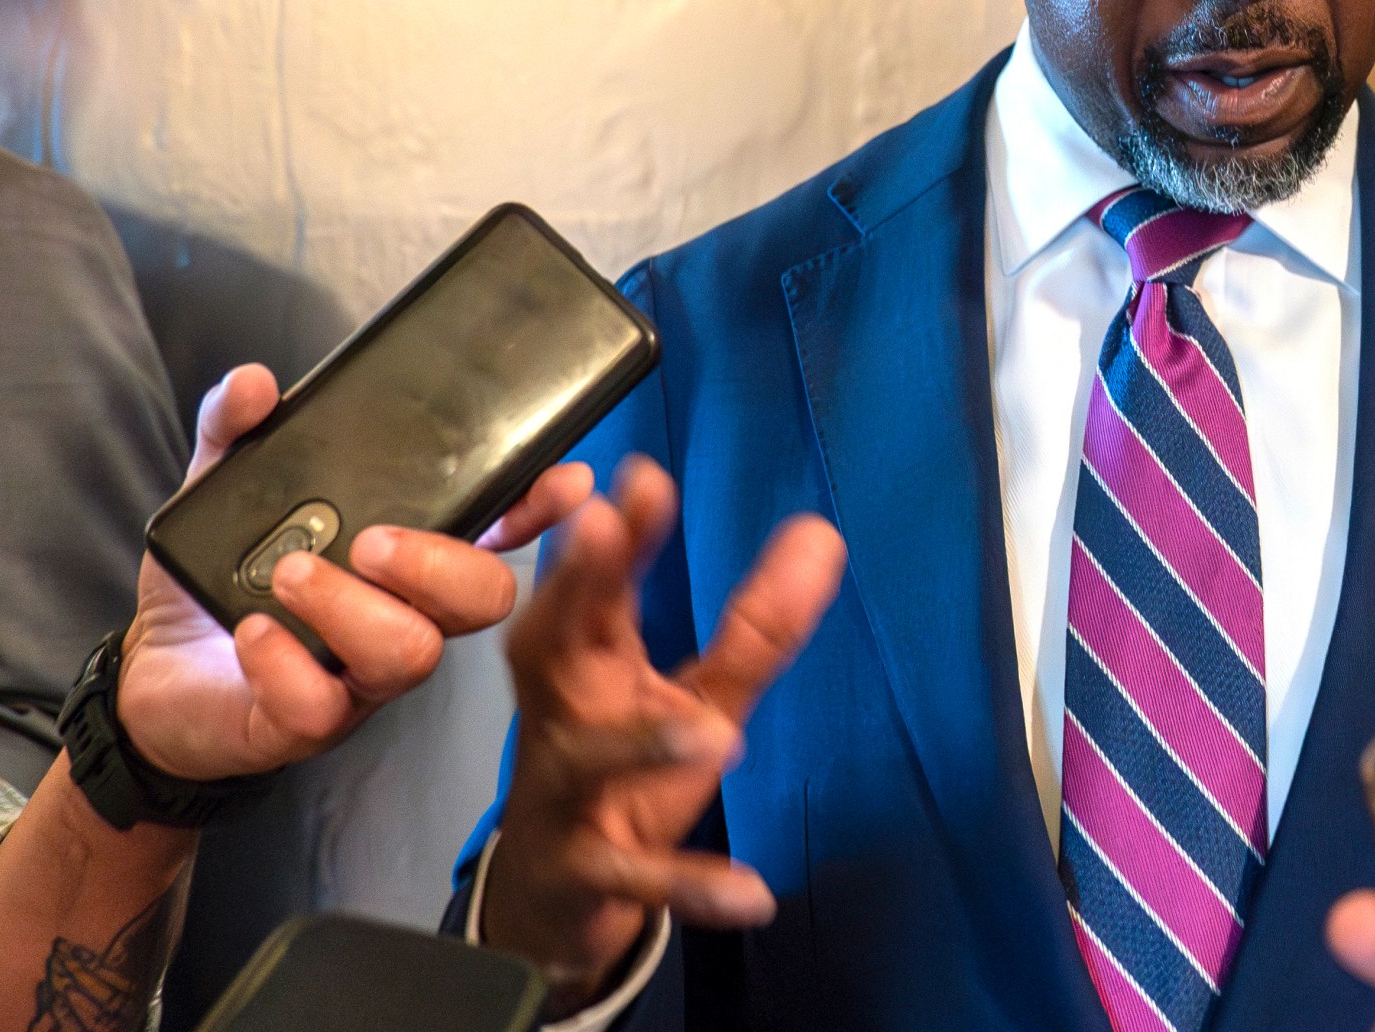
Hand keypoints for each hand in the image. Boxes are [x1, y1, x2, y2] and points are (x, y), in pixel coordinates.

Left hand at [115, 365, 588, 782]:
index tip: (563, 479)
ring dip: (350, 607)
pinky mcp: (308, 723)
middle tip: (370, 542)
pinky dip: (284, 661)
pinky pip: (322, 705)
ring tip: (289, 575)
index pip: (497, 529)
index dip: (537, 508)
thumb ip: (238, 431)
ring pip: (411, 654)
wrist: (145, 678)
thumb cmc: (215, 587)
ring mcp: (362, 676)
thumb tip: (255, 383)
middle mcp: (403, 616)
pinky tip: (251, 632)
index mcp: (405, 558)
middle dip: (441, 565)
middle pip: (485, 600)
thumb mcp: (221, 493)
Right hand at [478, 455, 844, 1011]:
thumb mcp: (698, 694)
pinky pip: (636, 876)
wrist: (557, 898)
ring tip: (718, 735)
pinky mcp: (584, 870)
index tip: (639, 476)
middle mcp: (562, 714)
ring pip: (588, 759)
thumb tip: (822, 532)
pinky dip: (692, 886)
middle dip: (574, 585)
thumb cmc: (621, 770)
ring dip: (644, 741)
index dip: (612, 532)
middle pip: (551, 644)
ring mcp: (566, 792)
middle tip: (599, 531)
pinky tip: (754, 895)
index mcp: (586, 662)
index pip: (593, 585)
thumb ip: (757, 624)